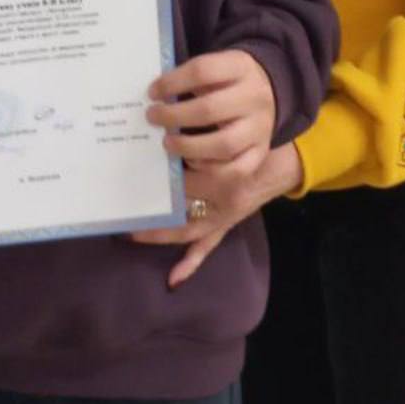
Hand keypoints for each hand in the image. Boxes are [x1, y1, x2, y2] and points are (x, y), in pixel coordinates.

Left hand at [131, 141, 303, 286]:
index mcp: (220, 173)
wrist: (279, 162)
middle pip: (181, 204)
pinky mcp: (226, 225)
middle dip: (154, 206)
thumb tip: (167, 124)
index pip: (183, 178)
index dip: (160, 177)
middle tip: (125, 205)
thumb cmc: (249, 143)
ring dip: (162, 233)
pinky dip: (190, 263)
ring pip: (188, 228)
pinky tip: (174, 279)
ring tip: (134, 233)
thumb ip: (199, 133)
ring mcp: (223, 216)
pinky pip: (206, 246)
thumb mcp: (225, 136)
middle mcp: (221, 198)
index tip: (134, 172)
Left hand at [145, 49, 276, 167]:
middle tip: (153, 117)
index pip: (202, 70)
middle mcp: (254, 97)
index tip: (152, 92)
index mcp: (240, 67)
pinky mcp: (260, 152)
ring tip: (167, 143)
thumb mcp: (217, 67)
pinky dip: (209, 169)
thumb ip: (192, 78)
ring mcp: (260, 127)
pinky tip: (190, 162)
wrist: (271, 90)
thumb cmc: (229, 80)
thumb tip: (155, 97)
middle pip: (209, 109)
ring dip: (188, 147)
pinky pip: (235, 170)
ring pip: (223, 144)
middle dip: (174, 116)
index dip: (172, 82)